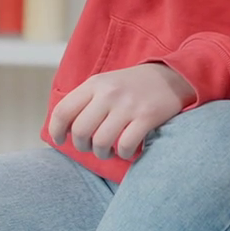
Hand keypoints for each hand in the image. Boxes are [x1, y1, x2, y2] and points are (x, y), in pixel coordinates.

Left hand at [48, 64, 195, 161]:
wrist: (173, 76)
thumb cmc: (133, 86)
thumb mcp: (105, 84)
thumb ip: (85, 102)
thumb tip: (63, 129)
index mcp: (94, 84)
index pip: (63, 111)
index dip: (56, 131)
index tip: (60, 141)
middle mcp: (108, 93)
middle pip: (80, 131)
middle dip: (81, 146)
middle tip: (91, 147)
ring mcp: (128, 105)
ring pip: (100, 142)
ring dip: (102, 154)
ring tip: (109, 151)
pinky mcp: (147, 116)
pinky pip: (125, 146)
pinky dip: (123, 154)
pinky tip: (127, 150)